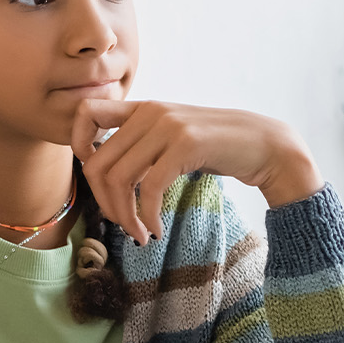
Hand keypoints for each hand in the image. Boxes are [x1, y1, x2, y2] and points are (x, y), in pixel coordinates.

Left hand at [71, 100, 324, 244]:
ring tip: (140, 234)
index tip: (97, 177)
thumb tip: (103, 172)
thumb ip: (142, 145)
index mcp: (143, 108)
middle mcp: (150, 112)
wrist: (265, 145)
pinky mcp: (186, 144)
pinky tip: (157, 230)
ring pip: (119, 179)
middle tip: (124, 225)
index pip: (86, 113)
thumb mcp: (172, 139)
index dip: (78, 145)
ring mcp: (168, 126)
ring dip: (125, 217)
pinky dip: (147, 217)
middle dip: (105, 204)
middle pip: (98, 163)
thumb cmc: (217, 148)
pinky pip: (149, 188)